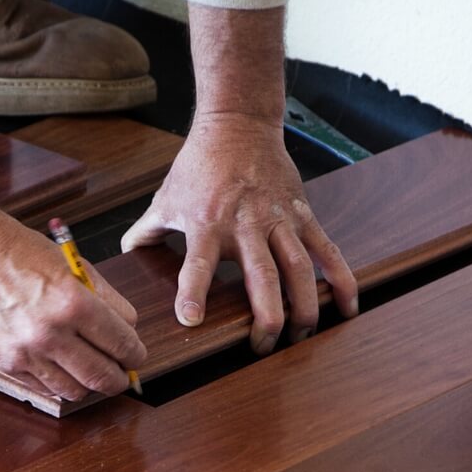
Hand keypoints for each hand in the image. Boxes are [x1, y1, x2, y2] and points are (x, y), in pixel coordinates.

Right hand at [0, 160, 143, 401]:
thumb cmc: (19, 252)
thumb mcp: (73, 265)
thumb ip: (105, 299)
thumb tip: (128, 330)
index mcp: (73, 302)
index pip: (123, 344)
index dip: (136, 354)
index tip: (136, 356)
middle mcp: (50, 332)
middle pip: (103, 377)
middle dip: (120, 378)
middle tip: (122, 374)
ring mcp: (26, 352)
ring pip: (75, 390)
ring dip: (89, 384)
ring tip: (90, 371)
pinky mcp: (5, 362)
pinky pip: (44, 387)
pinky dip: (59, 381)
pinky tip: (61, 367)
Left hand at [122, 110, 356, 353]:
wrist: (238, 124)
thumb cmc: (199, 165)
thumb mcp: (165, 197)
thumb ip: (145, 231)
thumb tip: (124, 256)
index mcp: (207, 223)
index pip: (198, 263)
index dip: (194, 292)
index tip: (192, 320)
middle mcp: (246, 224)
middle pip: (261, 277)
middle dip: (266, 317)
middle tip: (263, 347)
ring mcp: (279, 220)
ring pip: (300, 269)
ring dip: (305, 307)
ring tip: (303, 336)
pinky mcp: (303, 215)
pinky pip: (326, 251)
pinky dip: (341, 280)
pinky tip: (346, 308)